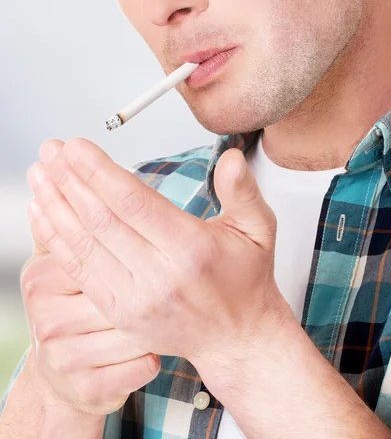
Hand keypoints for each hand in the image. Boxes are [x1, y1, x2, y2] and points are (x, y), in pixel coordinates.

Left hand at [27, 137, 291, 391]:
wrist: (234, 338)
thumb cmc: (245, 279)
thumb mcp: (258, 230)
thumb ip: (243, 190)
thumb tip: (229, 157)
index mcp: (192, 251)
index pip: (134, 203)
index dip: (99, 172)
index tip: (75, 146)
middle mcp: (159, 278)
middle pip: (101, 220)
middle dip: (69, 179)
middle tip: (50, 148)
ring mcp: (134, 300)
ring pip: (83, 244)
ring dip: (55, 204)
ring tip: (39, 172)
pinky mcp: (118, 312)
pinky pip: (78, 270)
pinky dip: (55, 238)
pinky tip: (42, 211)